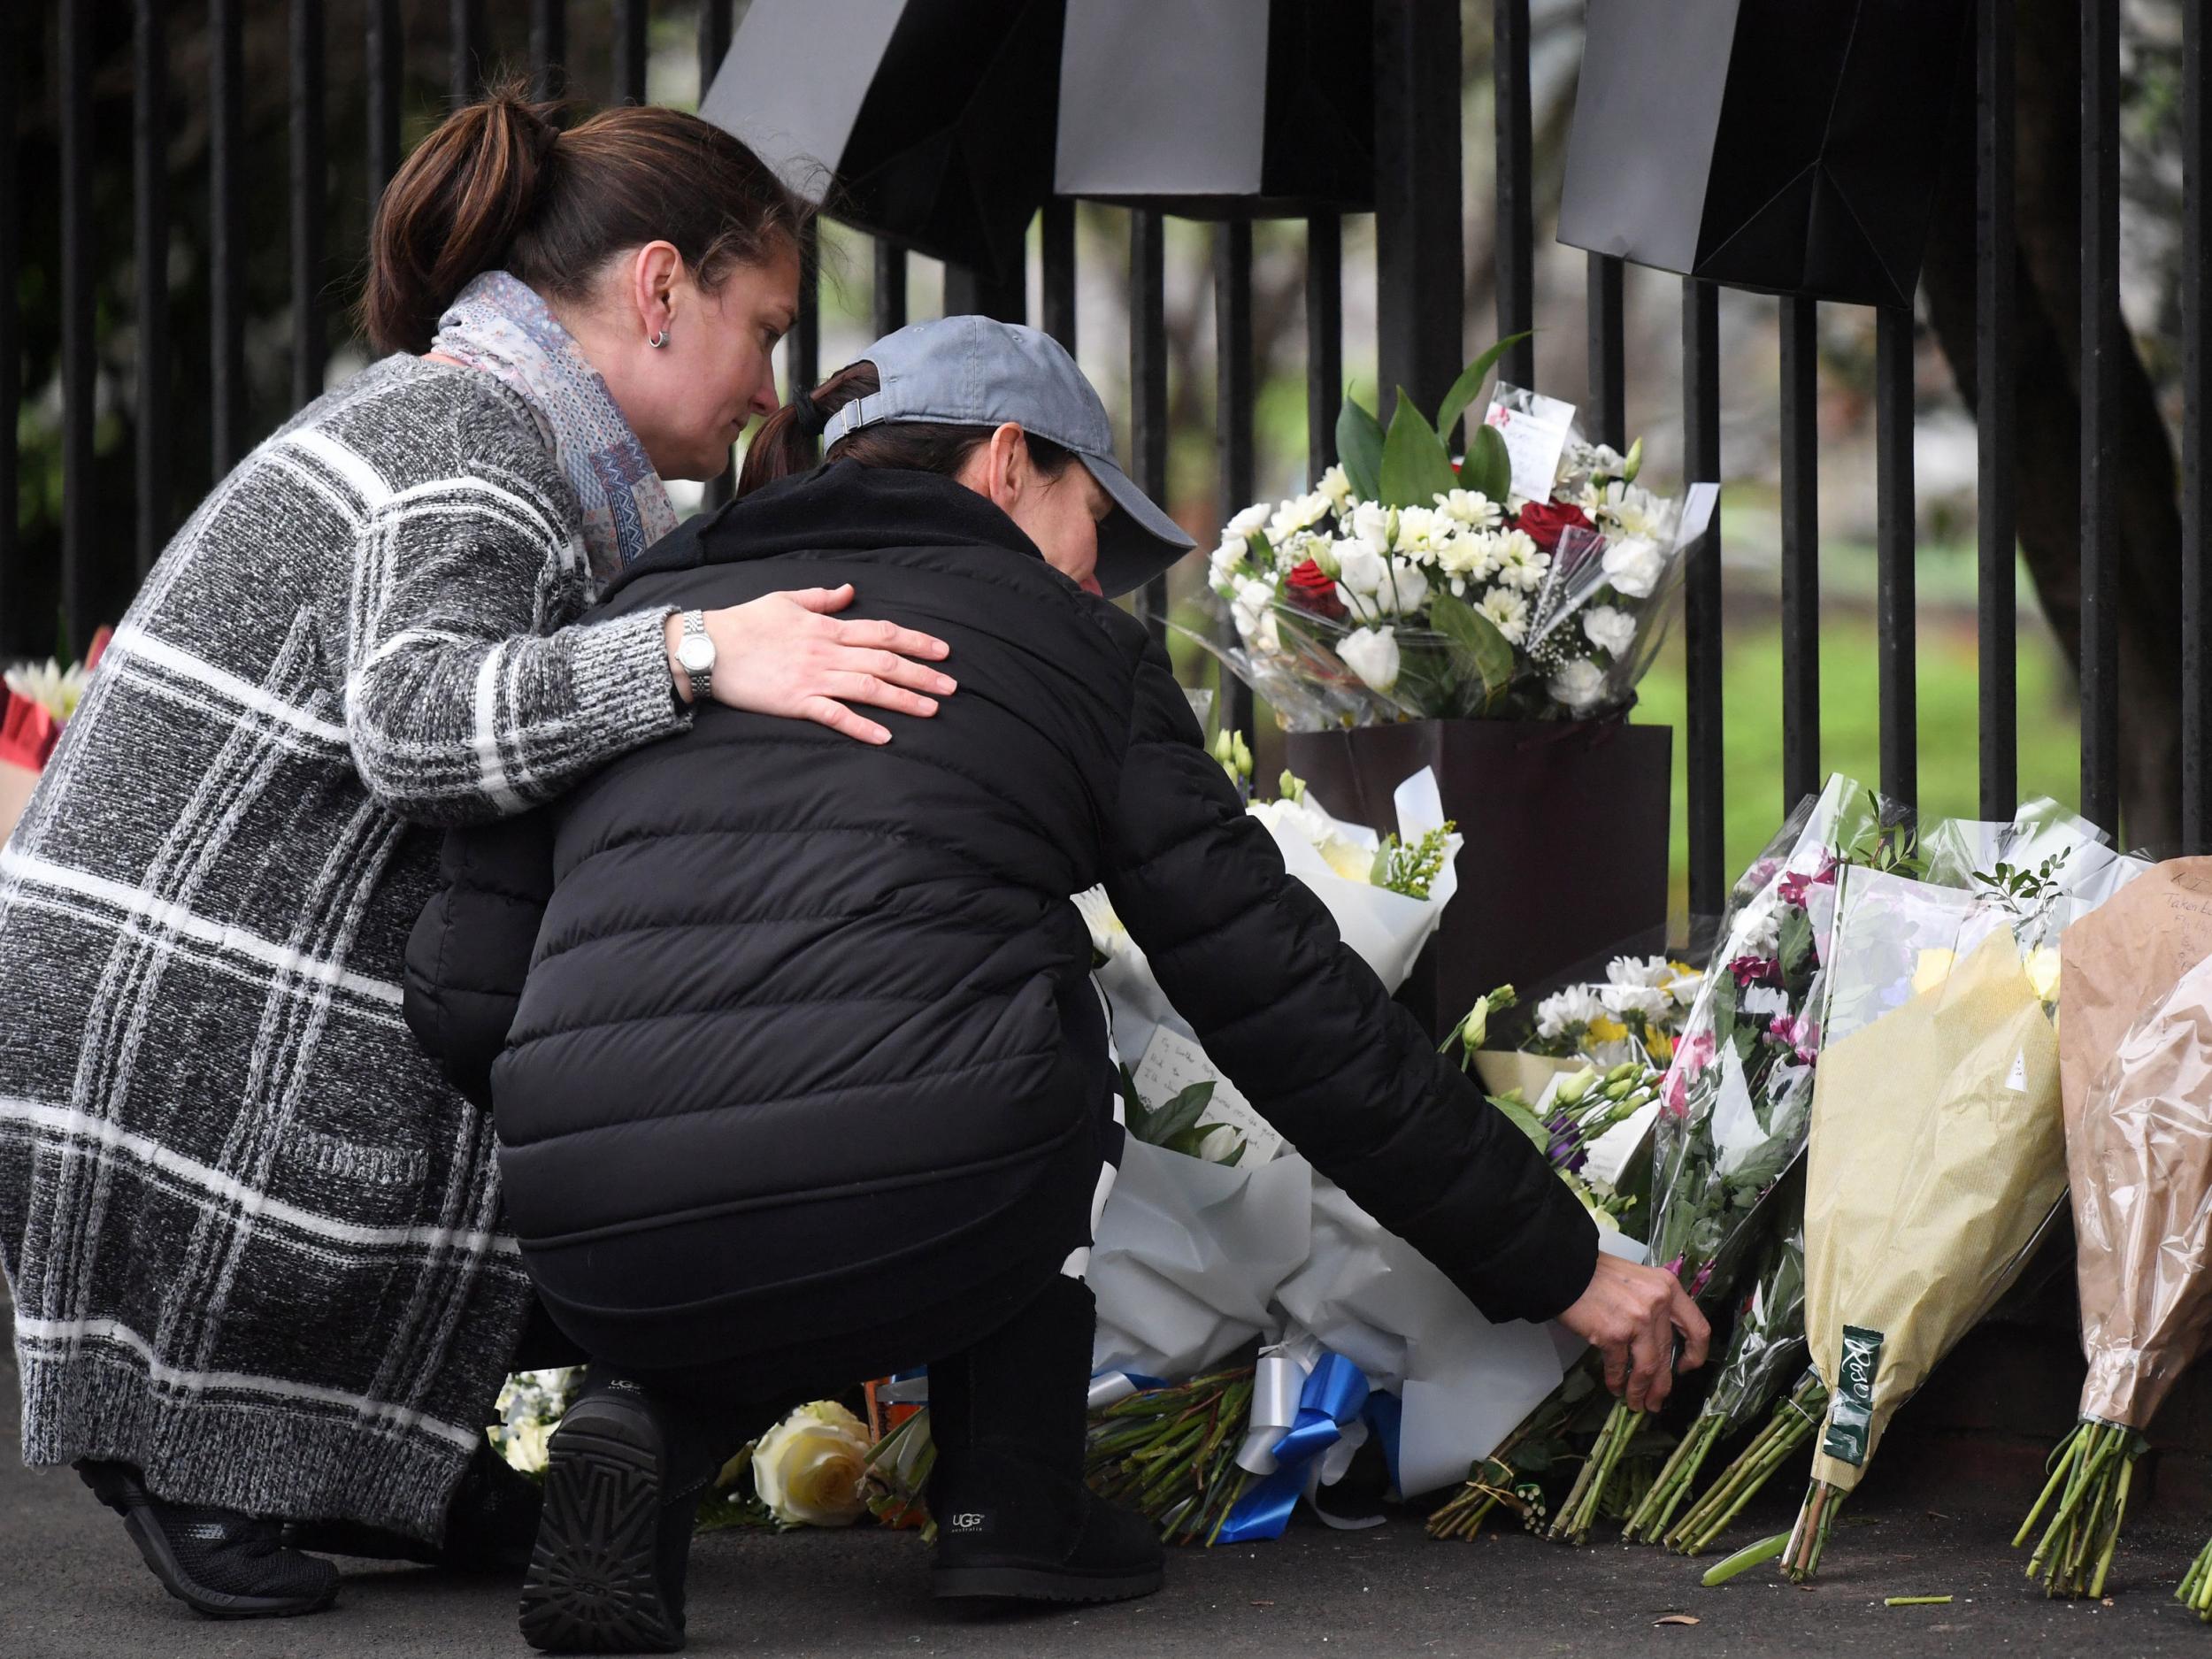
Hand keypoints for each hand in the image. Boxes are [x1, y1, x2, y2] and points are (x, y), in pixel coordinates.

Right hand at [665, 585, 955, 744]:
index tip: (944, 651)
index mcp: (827, 627)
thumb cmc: (744, 623)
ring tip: (932, 710)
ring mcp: (813, 677)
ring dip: (903, 699)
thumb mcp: (785, 600)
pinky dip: (861, 726)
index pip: (883, 632)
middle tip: (953, 687)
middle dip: (922, 674)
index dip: (917, 641)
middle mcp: (826, 651)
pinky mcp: (796, 702)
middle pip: (885, 661)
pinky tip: (885, 737)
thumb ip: (822, 598)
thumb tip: (850, 590)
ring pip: (868, 687)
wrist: (706, 648)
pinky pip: (835, 715)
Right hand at [1556, 1251, 1709, 1413]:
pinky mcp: (1613, 1334)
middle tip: (1655, 1401)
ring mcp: (1637, 1320)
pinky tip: (1615, 1387)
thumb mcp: (1639, 1280)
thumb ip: (1654, 1304)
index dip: (1695, 1355)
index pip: (1698, 1329)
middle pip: (1667, 1355)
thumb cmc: (1598, 1274)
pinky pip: (1619, 1367)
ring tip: (1635, 1403)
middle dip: (1661, 1385)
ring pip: (1647, 1368)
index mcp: (1669, 1288)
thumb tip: (1657, 1342)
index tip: (1684, 1368)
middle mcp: (1658, 1304)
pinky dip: (1617, 1381)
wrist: (1565, 1269)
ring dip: (1640, 1391)